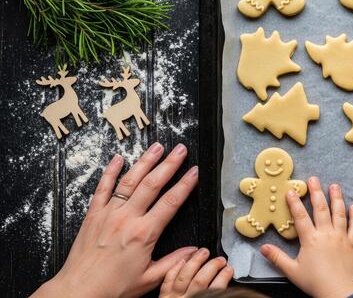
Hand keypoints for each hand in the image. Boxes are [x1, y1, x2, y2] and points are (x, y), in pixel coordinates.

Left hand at [32, 143, 199, 297]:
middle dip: (170, 164)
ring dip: (145, 161)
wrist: (79, 290)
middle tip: (181, 150)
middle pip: (152, 184)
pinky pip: (103, 188)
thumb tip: (193, 251)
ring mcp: (109, 214)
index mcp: (144, 234)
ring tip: (157, 147)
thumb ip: (174, 262)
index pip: (170, 202)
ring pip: (130, 180)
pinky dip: (110, 171)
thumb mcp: (149, 279)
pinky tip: (118, 159)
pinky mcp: (93, 215)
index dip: (185, 184)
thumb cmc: (111, 287)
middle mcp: (127, 219)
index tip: (194, 172)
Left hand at [159, 248, 232, 297]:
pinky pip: (168, 280)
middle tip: (220, 259)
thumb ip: (215, 297)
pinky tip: (182, 260)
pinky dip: (175, 268)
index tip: (229, 269)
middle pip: (201, 280)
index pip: (215, 290)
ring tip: (203, 252)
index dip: (223, 277)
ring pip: (184, 276)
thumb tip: (226, 291)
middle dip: (212, 266)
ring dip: (195, 262)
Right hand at [260, 177, 352, 297]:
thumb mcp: (292, 271)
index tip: (291, 190)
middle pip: (321, 208)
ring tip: (334, 186)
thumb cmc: (315, 282)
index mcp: (310, 239)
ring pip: (339, 213)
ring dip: (337, 198)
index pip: (300, 216)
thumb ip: (277, 258)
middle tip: (313, 179)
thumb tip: (262, 248)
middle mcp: (326, 234)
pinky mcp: (352, 243)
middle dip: (317, 192)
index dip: (295, 203)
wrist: (339, 291)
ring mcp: (341, 237)